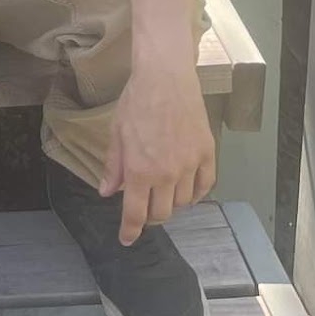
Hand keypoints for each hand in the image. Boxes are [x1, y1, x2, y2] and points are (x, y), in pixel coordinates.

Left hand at [101, 65, 215, 244]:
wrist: (166, 76)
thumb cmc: (136, 101)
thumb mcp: (117, 133)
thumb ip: (113, 166)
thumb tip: (106, 192)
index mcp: (139, 170)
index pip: (135, 214)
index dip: (130, 231)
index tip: (127, 239)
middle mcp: (166, 173)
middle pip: (161, 214)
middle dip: (150, 216)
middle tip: (144, 207)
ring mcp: (190, 165)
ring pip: (183, 202)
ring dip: (172, 202)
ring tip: (163, 190)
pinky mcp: (208, 154)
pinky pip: (205, 186)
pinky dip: (195, 192)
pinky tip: (187, 187)